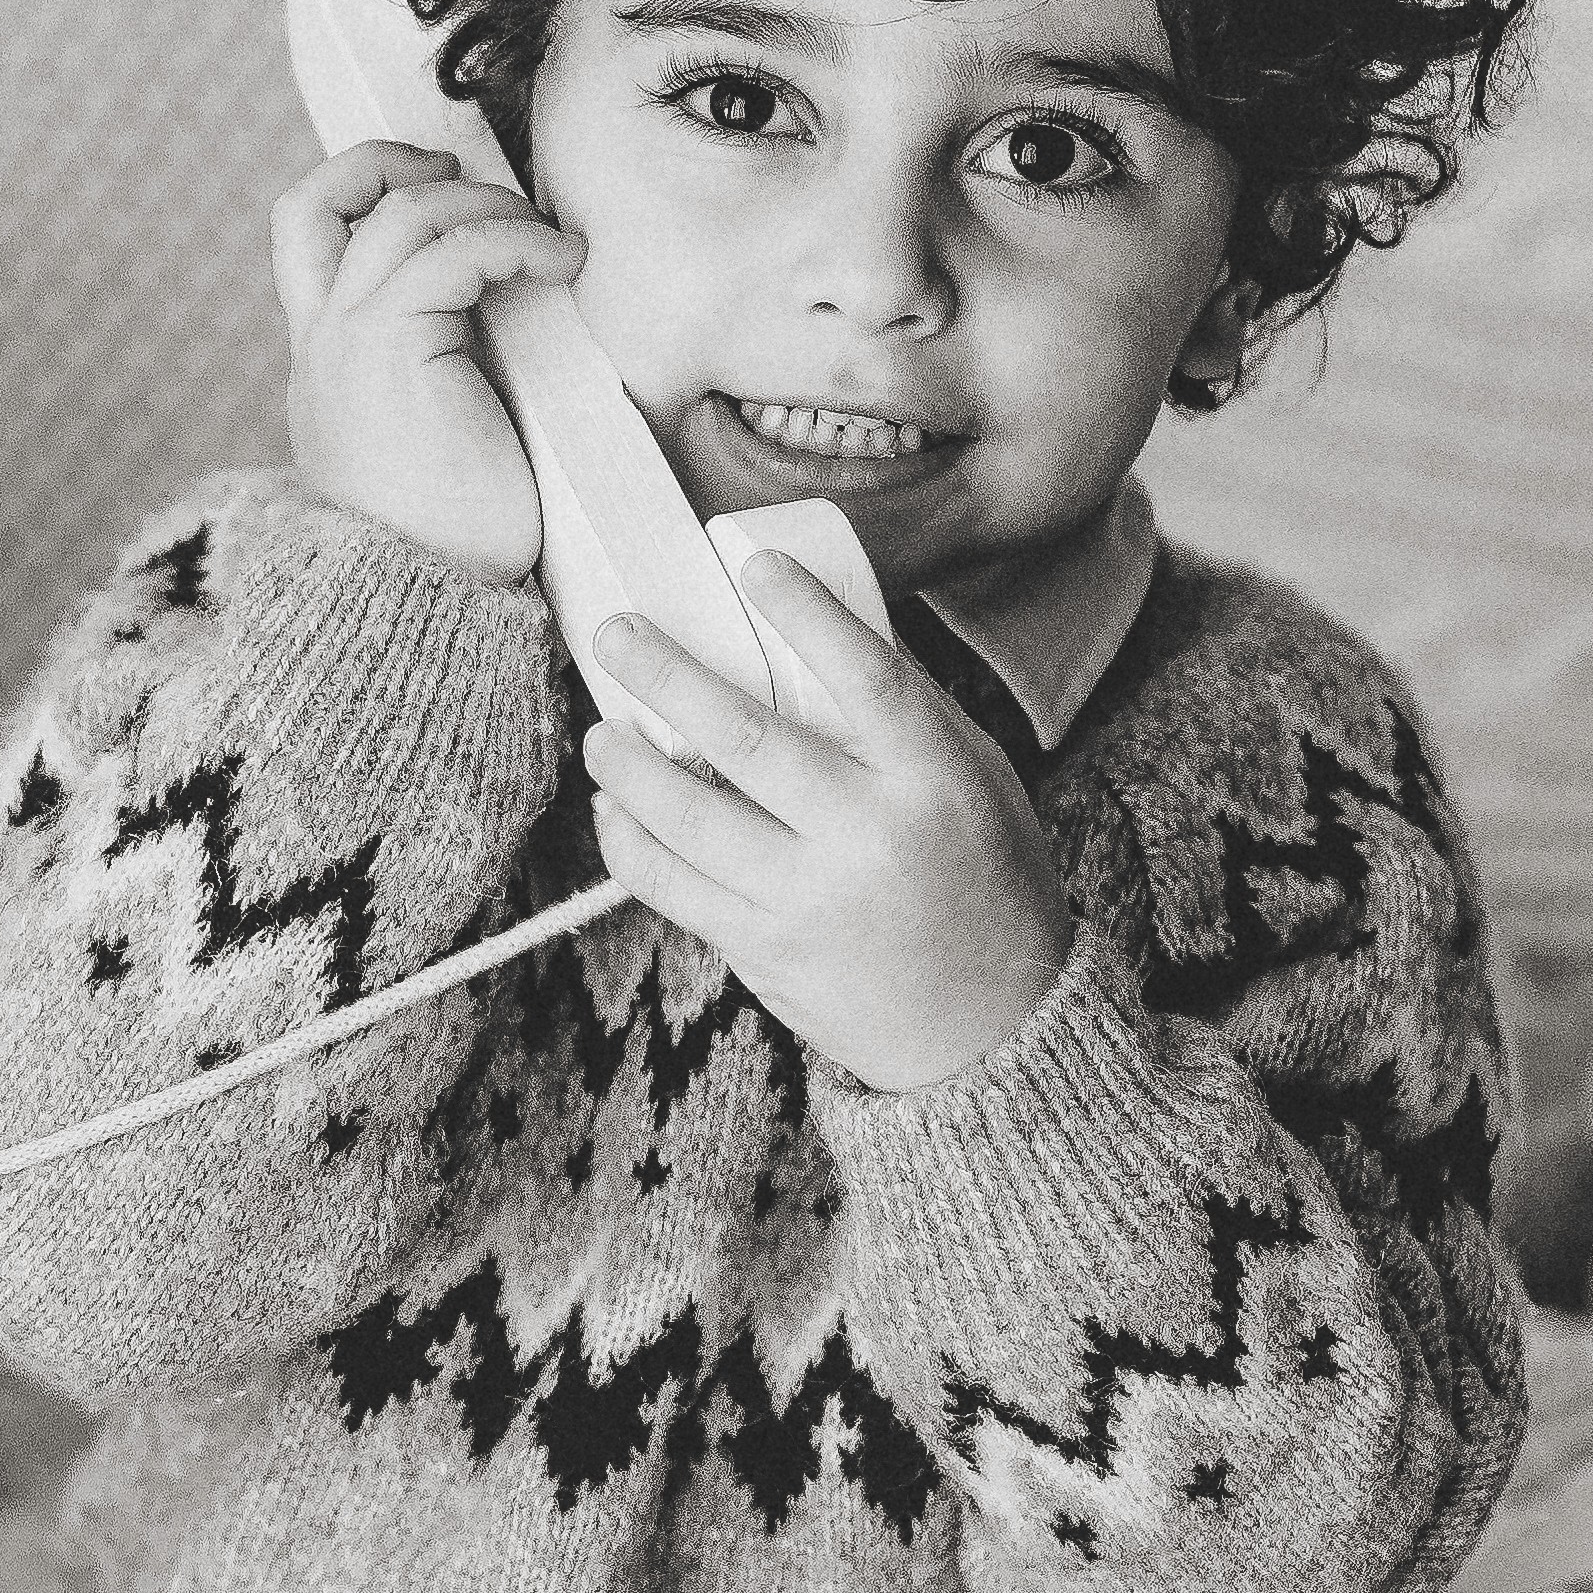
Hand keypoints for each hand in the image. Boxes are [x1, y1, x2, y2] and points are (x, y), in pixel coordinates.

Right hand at [273, 136, 571, 586]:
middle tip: (469, 175)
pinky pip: (448, 252)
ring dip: (482, 204)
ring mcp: (342, 345)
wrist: (424, 605)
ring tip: (545, 238)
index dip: (357, 190)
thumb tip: (509, 318)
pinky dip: (511, 239)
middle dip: (389, 161)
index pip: (307, 245)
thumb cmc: (454, 545)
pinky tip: (558, 262)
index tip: (434, 186)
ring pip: (392, 213)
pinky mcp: (385, 350)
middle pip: (310, 204)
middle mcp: (319, 348)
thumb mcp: (441, 439)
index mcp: (325, 370)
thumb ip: (444, 372)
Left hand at [578, 555, 1073, 1093]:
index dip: (807, 612)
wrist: (991, 1027)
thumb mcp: (977, 782)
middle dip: (667, 675)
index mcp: (934, 780)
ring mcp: (808, 897)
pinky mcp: (763, 947)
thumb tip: (821, 626)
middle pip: (747, 736)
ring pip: (688, 815)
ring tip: (601, 730)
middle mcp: (868, 835)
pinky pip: (672, 885)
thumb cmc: (985, 882)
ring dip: (627, 764)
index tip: (754, 565)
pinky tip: (616, 806)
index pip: (866, 674)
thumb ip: (908, 712)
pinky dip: (630, 840)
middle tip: (617, 633)